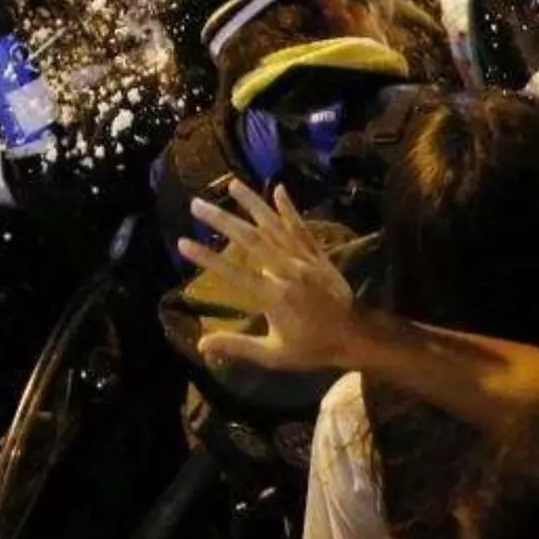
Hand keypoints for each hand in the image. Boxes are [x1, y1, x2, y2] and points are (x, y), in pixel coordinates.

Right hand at [177, 180, 360, 371]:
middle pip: (251, 240)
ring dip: (253, 203)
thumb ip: (237, 346)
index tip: (183, 243)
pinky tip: (279, 189)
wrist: (355, 337)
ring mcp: (305, 260)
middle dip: (223, 220)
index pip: (234, 274)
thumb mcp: (273, 354)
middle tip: (197, 204)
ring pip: (276, 227)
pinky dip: (290, 209)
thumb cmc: (311, 348)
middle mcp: (289, 271)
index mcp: (275, 297)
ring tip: (232, 183)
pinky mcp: (318, 255)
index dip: (208, 258)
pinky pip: (302, 228)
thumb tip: (200, 345)